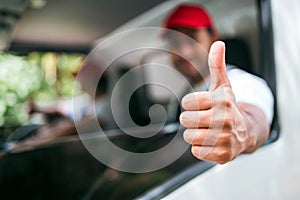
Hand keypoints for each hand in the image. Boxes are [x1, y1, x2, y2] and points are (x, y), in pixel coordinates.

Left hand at [180, 41, 256, 163]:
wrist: (245, 132)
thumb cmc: (228, 107)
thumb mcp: (223, 86)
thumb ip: (217, 65)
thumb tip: (218, 43)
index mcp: (221, 100)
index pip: (186, 103)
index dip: (191, 105)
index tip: (202, 106)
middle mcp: (225, 119)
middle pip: (185, 120)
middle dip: (191, 120)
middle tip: (205, 120)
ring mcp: (225, 138)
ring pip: (189, 137)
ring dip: (195, 134)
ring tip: (209, 131)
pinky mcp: (223, 155)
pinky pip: (196, 152)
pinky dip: (201, 148)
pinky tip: (212, 143)